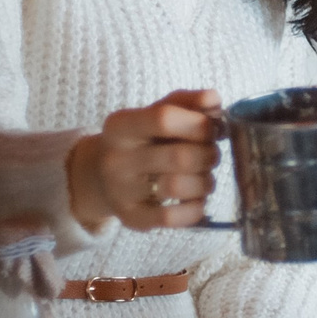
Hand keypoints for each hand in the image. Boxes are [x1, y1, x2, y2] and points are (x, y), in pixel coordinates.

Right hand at [68, 90, 222, 231]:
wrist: (103, 176)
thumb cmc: (142, 140)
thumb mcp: (156, 113)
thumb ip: (187, 102)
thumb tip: (213, 98)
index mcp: (121, 125)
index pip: (164, 118)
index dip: (198, 123)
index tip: (212, 129)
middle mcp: (116, 158)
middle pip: (179, 156)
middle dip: (208, 155)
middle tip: (211, 155)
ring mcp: (121, 191)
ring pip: (177, 187)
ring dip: (204, 183)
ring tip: (205, 178)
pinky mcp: (131, 218)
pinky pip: (170, 218)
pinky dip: (194, 210)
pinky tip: (197, 201)